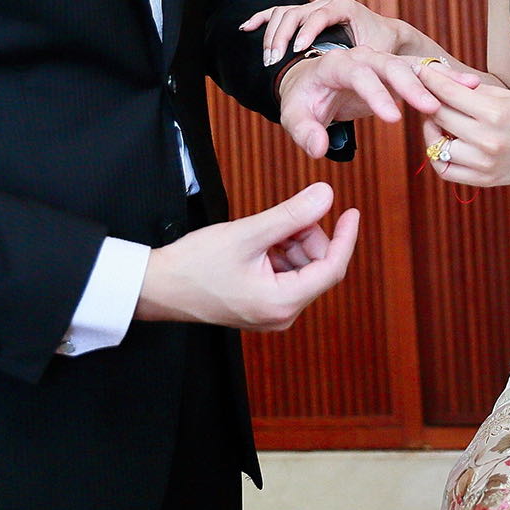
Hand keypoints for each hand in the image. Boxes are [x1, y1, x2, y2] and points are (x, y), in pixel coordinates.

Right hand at [135, 182, 358, 331]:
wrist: (158, 287)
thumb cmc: (195, 265)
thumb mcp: (248, 233)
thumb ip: (291, 214)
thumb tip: (326, 195)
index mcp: (282, 303)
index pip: (332, 268)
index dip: (345, 237)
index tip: (351, 211)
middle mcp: (281, 314)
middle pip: (316, 265)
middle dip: (305, 235)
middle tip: (284, 216)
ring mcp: (271, 311)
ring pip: (300, 266)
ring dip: (290, 241)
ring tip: (262, 231)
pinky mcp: (261, 304)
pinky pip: (284, 273)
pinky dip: (278, 251)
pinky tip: (257, 242)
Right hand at [243, 0, 405, 63]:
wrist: (385, 35)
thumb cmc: (382, 45)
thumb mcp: (378, 53)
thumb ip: (369, 62)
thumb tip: (357, 76)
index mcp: (344, 7)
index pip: (321, 14)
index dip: (308, 31)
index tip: (298, 49)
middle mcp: (328, 2)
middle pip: (297, 12)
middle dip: (283, 36)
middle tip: (274, 60)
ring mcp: (314, 6)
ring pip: (285, 13)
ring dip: (272, 33)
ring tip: (268, 58)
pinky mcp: (306, 14)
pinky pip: (279, 13)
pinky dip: (262, 19)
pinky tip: (246, 28)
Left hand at [277, 45, 479, 159]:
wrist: (313, 85)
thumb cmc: (304, 101)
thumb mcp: (295, 117)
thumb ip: (305, 132)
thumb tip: (320, 149)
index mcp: (336, 64)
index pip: (358, 74)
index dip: (376, 95)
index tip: (393, 119)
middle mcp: (362, 56)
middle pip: (390, 65)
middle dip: (412, 85)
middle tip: (431, 107)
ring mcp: (381, 61)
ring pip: (412, 64)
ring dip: (438, 77)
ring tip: (467, 87)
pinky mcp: (396, 70)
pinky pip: (422, 71)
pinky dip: (444, 78)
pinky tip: (469, 85)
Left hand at [419, 67, 509, 187]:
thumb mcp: (507, 95)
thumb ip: (472, 89)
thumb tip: (438, 77)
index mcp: (496, 113)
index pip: (448, 93)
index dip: (431, 79)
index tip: (422, 71)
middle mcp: (488, 140)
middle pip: (439, 116)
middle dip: (429, 100)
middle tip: (428, 93)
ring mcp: (484, 163)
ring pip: (437, 144)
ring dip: (433, 129)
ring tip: (440, 120)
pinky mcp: (483, 180)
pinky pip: (445, 170)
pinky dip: (439, 156)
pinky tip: (446, 142)